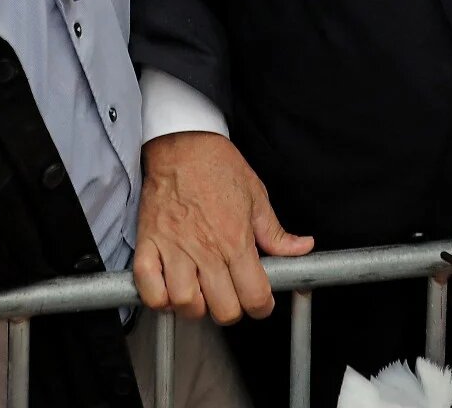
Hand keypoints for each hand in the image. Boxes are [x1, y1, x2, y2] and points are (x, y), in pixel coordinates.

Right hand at [132, 132, 312, 323]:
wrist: (181, 143)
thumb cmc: (217, 165)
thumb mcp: (256, 196)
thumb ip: (277, 232)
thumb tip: (302, 248)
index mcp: (236, 239)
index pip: (255, 296)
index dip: (261, 306)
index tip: (258, 300)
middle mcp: (206, 249)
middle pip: (222, 309)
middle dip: (230, 309)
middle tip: (228, 295)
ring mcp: (174, 248)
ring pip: (185, 303)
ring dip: (194, 305)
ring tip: (198, 292)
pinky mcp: (149, 243)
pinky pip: (149, 287)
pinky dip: (158, 297)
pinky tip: (169, 287)